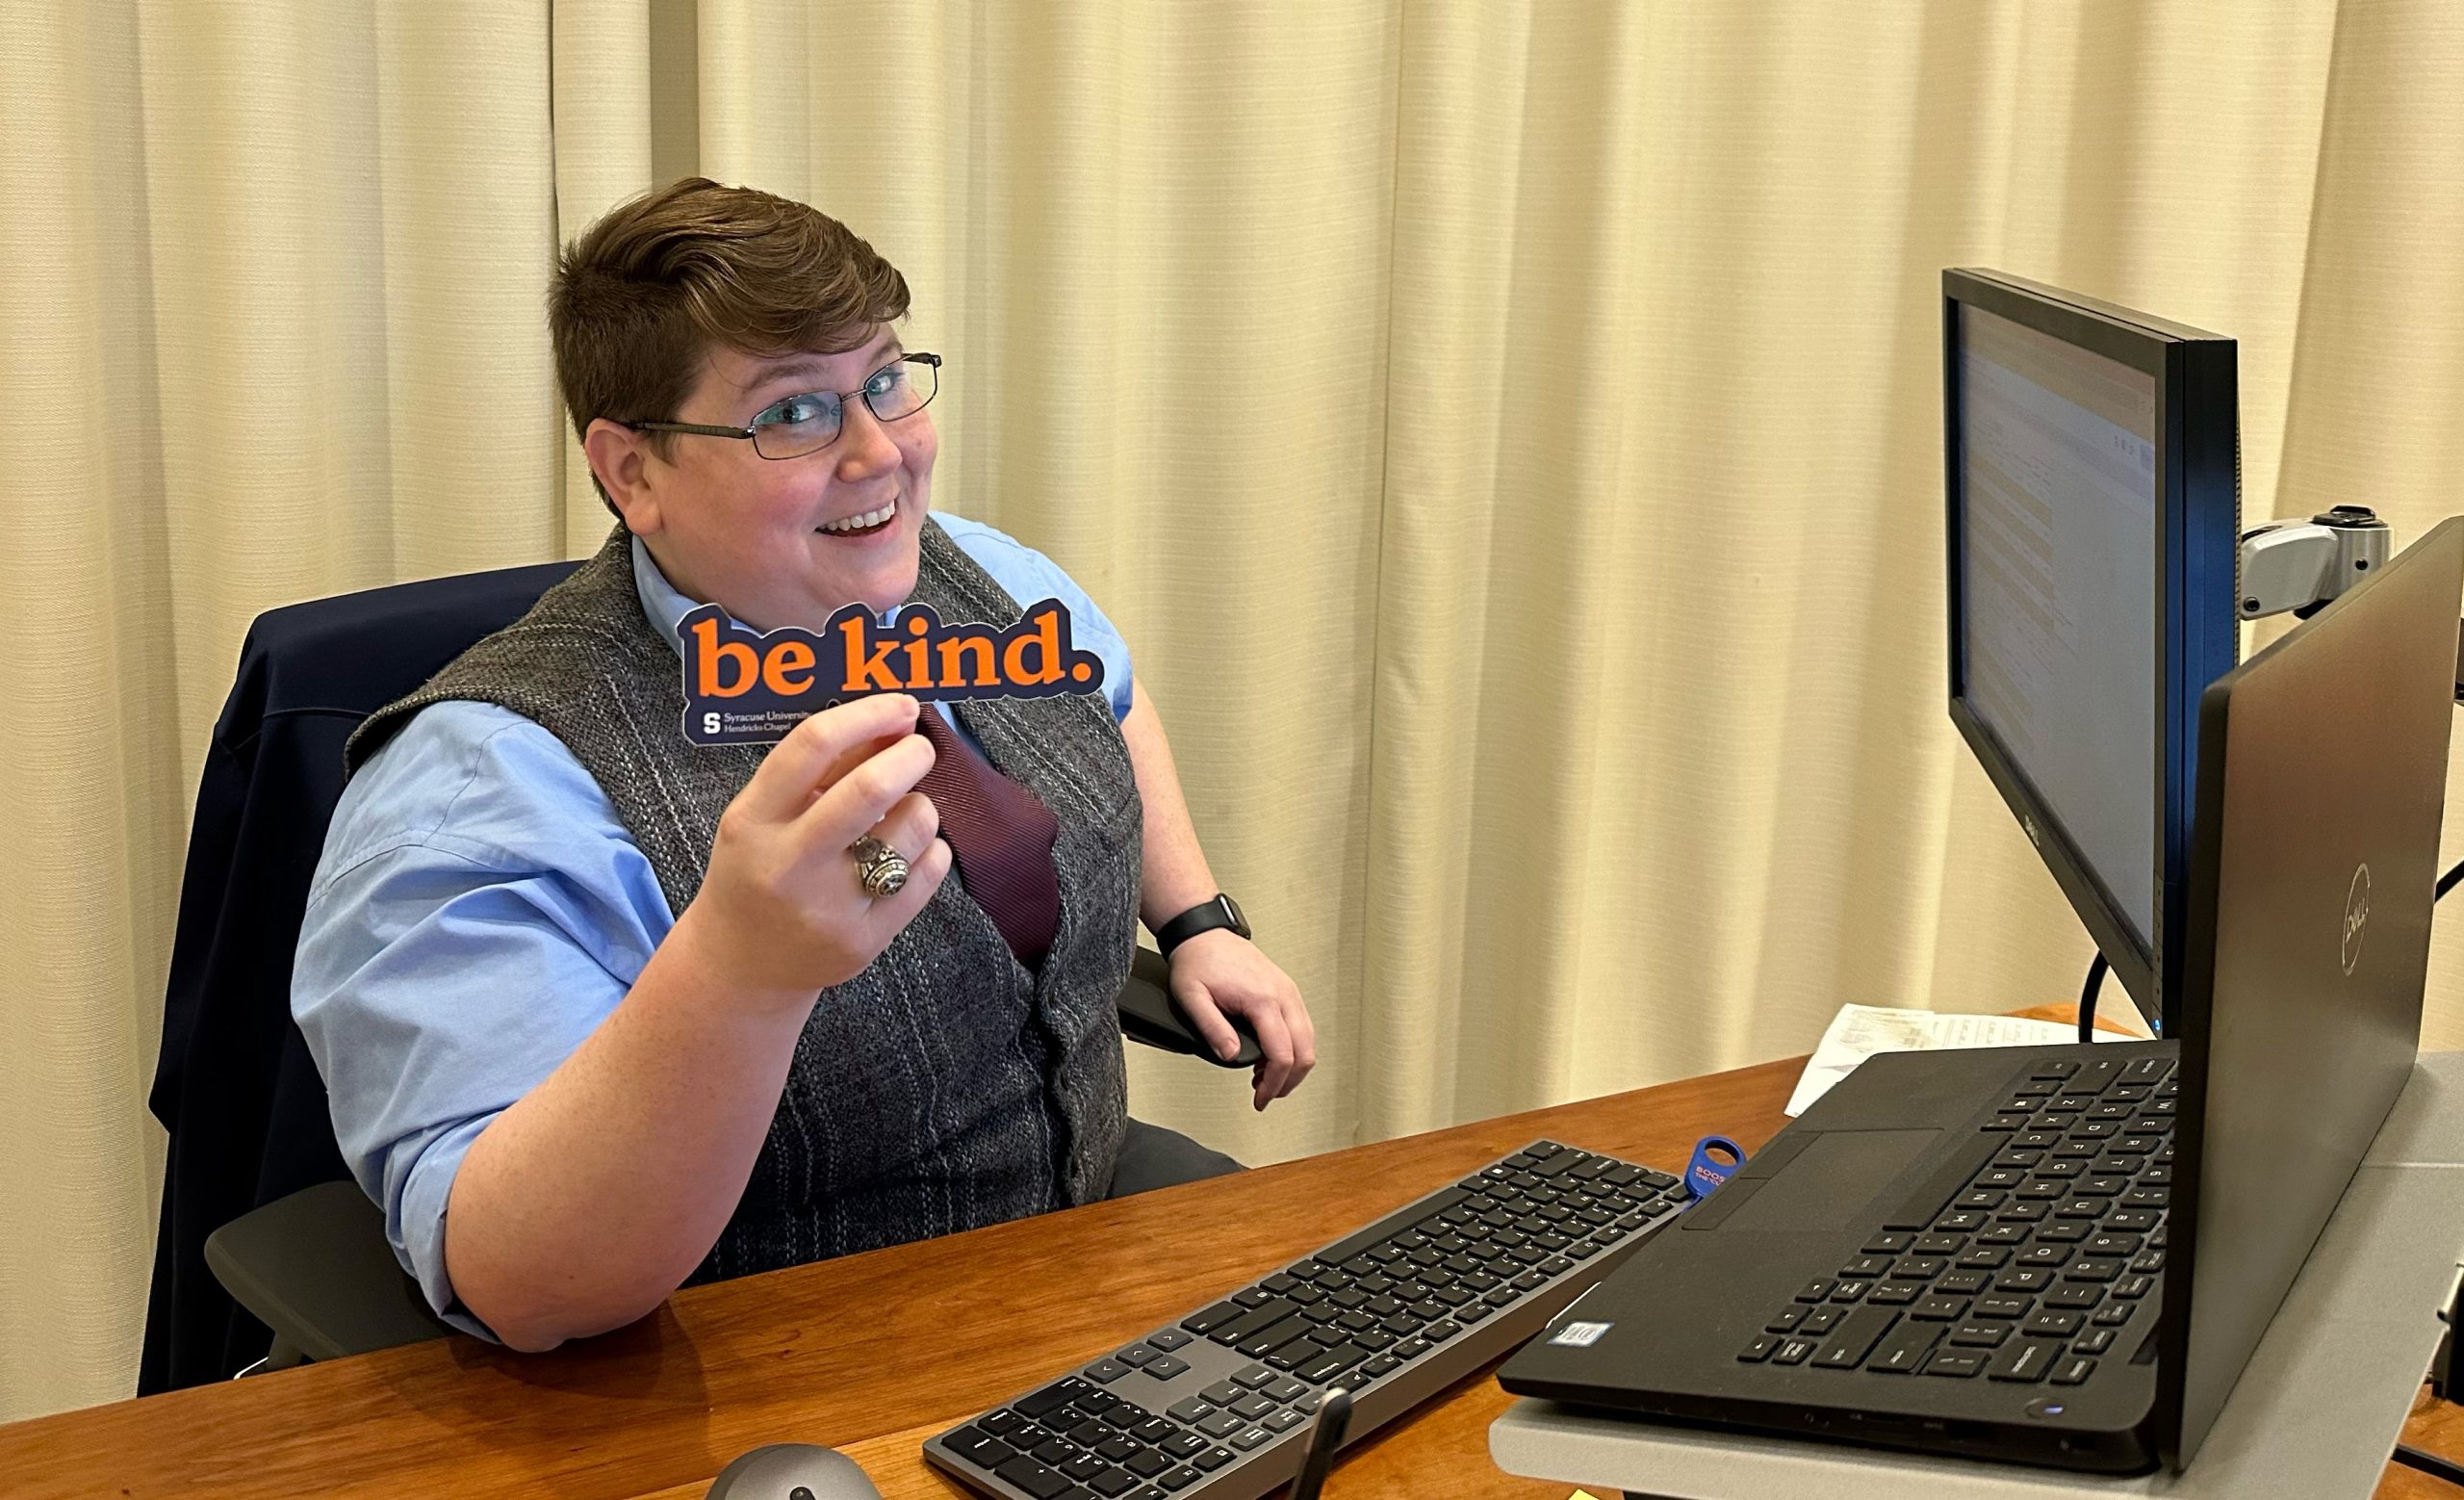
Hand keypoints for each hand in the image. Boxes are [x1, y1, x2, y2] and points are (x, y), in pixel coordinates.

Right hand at [677, 694, 952, 1009]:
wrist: (740, 966)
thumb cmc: (759, 869)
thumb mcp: (765, 815)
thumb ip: (824, 768)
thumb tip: (892, 718)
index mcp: (752, 821)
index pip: (811, 745)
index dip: (866, 713)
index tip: (901, 706)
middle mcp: (787, 864)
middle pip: (870, 790)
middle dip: (911, 756)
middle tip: (919, 749)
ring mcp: (827, 909)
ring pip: (911, 830)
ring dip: (921, 807)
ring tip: (903, 814)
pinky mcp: (864, 943)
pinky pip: (927, 875)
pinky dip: (932, 850)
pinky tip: (911, 852)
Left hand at [1166, 930, 1314, 1109]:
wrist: (1205, 934)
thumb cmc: (1198, 961)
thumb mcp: (1192, 998)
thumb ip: (1212, 1029)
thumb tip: (1231, 1056)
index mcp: (1262, 999)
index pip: (1282, 1054)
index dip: (1274, 1084)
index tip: (1260, 1100)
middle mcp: (1283, 994)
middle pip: (1305, 1051)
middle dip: (1289, 1081)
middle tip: (1267, 1095)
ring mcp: (1288, 991)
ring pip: (1308, 1040)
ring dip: (1293, 1066)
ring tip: (1265, 1079)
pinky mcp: (1287, 990)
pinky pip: (1302, 1026)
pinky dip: (1293, 1048)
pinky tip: (1269, 1057)